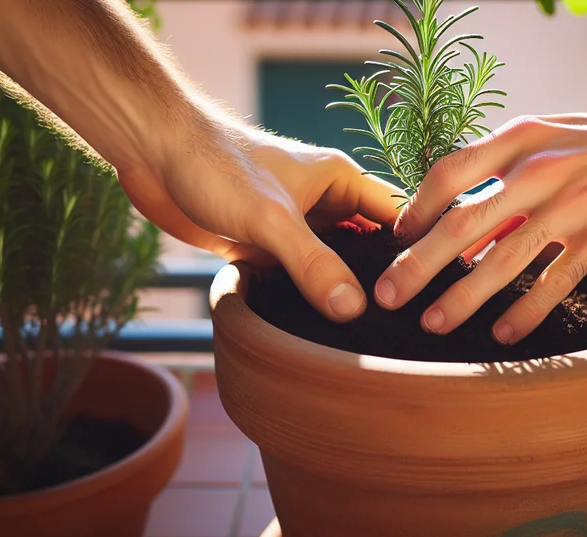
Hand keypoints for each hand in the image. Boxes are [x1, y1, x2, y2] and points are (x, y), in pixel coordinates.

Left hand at [116, 124, 401, 321]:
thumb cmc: (215, 165)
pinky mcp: (262, 246)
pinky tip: (316, 329)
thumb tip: (352, 309)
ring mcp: (293, 226)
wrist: (151, 152)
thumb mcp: (271, 219)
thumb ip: (312, 263)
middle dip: (382, 280)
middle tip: (405, 324)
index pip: (396, 217)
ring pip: (331, 266)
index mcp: (341, 180)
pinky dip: (305, 298)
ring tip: (370, 335)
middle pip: (368, 247)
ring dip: (341, 293)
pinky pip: (296, 278)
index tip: (435, 289)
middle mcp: (323, 202)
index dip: (417, 250)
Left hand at [372, 100, 586, 343]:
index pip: (452, 169)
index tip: (396, 236)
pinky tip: (502, 335)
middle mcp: (542, 168)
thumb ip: (518, 169)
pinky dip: (524, 312)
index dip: (417, 206)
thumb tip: (476, 216)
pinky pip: (554, 280)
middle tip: (388, 295)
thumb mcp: (563, 135)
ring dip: (462, 296)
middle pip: (463, 222)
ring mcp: (574, 203)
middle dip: (419, 263)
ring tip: (432, 323)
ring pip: (502, 259)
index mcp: (526, 137)